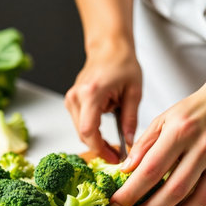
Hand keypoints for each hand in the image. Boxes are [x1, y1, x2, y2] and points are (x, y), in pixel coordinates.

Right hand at [64, 43, 141, 162]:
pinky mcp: (71, 101)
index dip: (100, 149)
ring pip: (81, 131)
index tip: (113, 157)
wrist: (108, 48)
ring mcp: (71, 99)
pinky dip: (92, 131)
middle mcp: (76, 96)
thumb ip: (130, 120)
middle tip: (116, 155)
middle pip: (83, 134)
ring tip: (113, 143)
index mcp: (92, 93)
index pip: (89, 131)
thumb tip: (129, 142)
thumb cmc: (121, 63)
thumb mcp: (134, 92)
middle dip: (99, 148)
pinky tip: (104, 132)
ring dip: (96, 140)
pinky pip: (80, 123)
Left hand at [110, 82, 205, 205]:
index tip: (116, 204)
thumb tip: (125, 171)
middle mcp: (200, 146)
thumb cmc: (192, 110)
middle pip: (170, 188)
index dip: (131, 191)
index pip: (150, 169)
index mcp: (179, 131)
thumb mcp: (162, 119)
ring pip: (189, 197)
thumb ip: (143, 145)